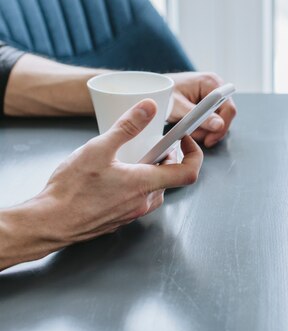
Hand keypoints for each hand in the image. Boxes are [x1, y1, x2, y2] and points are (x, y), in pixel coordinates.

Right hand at [0, 99, 202, 268]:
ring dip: (150, 171)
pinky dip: (137, 183)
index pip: (188, 172)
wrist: (50, 222)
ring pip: (154, 188)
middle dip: (166, 158)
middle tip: (151, 143)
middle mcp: (143, 202)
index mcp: (144, 184)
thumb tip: (148, 108)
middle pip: (171, 178)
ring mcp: (133, 212)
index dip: (195, 154)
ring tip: (131, 157)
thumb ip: (127, 127)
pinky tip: (115, 174)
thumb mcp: (98, 149)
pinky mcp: (121, 217)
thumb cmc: (71, 191)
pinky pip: (139, 198)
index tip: (184, 140)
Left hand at [167, 72, 236, 146]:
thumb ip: (200, 117)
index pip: (228, 107)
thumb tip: (219, 125)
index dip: (222, 125)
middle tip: (196, 137)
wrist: (153, 90)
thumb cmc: (163, 94)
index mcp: (211, 82)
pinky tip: (191, 128)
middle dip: (212, 129)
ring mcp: (213, 94)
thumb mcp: (179, 107)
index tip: (209, 139)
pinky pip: (213, 118)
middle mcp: (216, 87)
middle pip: (225, 115)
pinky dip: (204, 127)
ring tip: (190, 131)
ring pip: (220, 119)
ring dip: (207, 130)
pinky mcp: (209, 102)